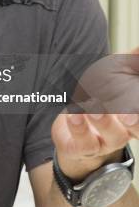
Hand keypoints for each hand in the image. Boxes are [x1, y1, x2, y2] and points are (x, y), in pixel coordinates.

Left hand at [51, 47, 138, 180]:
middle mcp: (125, 130)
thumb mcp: (117, 71)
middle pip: (137, 129)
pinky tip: (73, 113)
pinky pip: (84, 142)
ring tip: (92, 106)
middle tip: (128, 114)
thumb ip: (133, 59)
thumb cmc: (102, 93)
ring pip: (111, 135)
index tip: (135, 93)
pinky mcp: (83, 147)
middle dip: (135, 121)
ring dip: (103, 121)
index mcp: (136, 112)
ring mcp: (105, 140)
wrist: (74, 120)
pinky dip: (79, 127)